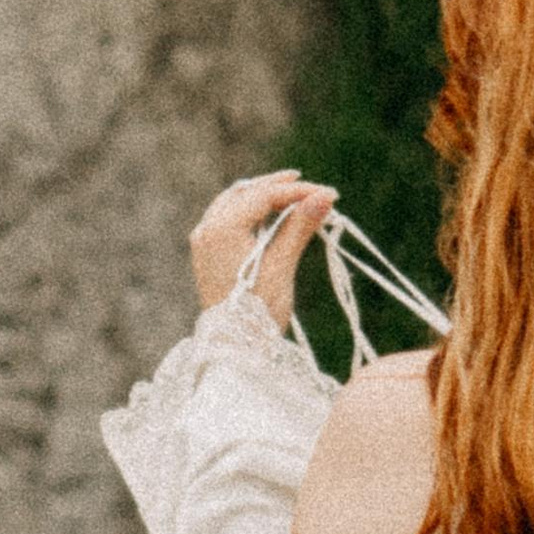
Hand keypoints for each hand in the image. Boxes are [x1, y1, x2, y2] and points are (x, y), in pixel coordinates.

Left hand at [189, 169, 335, 325]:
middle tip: (308, 185)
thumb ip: (299, 226)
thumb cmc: (258, 310)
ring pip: (234, 203)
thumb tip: (324, 196)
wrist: (234, 348)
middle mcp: (207, 228)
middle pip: (244, 192)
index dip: (297, 192)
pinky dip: (251, 212)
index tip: (328, 195)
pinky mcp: (207, 253)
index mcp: (222, 228)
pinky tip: (271, 216)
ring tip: (292, 196)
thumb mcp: (281, 265)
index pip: (263, 195)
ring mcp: (204, 241)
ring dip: (263, 197)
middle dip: (277, 187)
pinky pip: (228, 218)